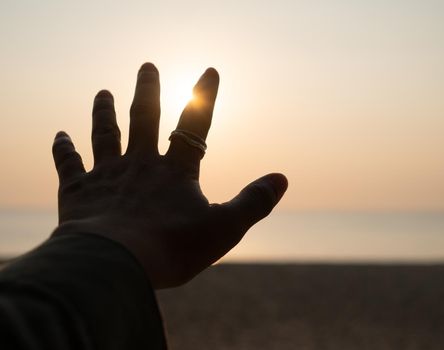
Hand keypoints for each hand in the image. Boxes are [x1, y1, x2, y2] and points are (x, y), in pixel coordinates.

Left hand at [51, 63, 287, 288]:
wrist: (114, 264)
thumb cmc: (172, 248)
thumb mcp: (225, 228)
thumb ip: (254, 202)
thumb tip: (282, 178)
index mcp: (175, 172)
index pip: (195, 125)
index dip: (204, 97)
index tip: (210, 71)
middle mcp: (139, 165)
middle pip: (144, 118)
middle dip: (147, 91)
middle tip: (147, 66)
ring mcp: (107, 175)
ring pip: (105, 134)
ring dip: (104, 111)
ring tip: (103, 92)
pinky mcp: (78, 192)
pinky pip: (69, 164)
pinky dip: (64, 148)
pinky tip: (60, 135)